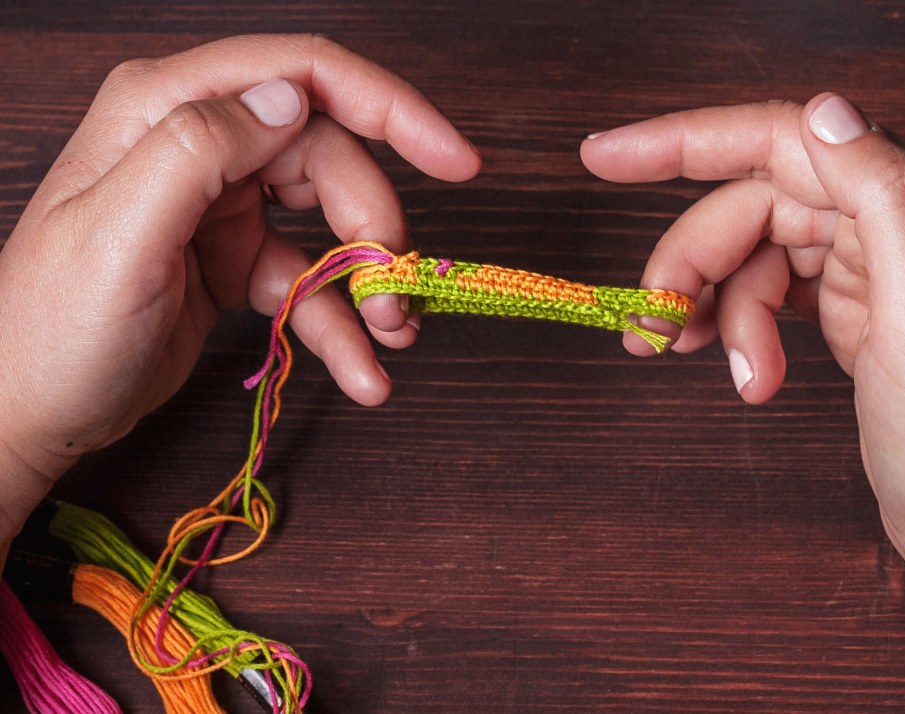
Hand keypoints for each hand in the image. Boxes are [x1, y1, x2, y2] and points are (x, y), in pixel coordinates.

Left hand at [0, 34, 479, 546]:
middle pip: (331, 158)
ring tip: (390, 339)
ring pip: (332, 220)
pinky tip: (362, 371)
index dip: (392, 109)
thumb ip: (199, 149)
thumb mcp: (121, 234)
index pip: (303, 77)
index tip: (457, 161)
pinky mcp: (238, 259)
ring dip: (370, 281)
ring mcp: (224, 203)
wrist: (33, 411)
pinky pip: (311, 279)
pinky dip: (342, 325)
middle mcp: (204, 144)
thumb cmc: (55, 327)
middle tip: (394, 298)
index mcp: (169, 110)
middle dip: (375, 227)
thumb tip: (290, 98)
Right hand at [581, 94, 904, 695]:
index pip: (775, 141)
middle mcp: (884, 210)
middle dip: (690, 266)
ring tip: (700, 363)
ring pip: (743, 253)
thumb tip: (823, 110)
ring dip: (711, 309)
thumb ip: (887, 198)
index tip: (602, 158)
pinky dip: (734, 327)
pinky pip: (758, 288)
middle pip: (744, 207)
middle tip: (652, 330)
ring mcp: (860, 254)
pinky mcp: (841, 295)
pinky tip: (743, 370)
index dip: (680, 144)